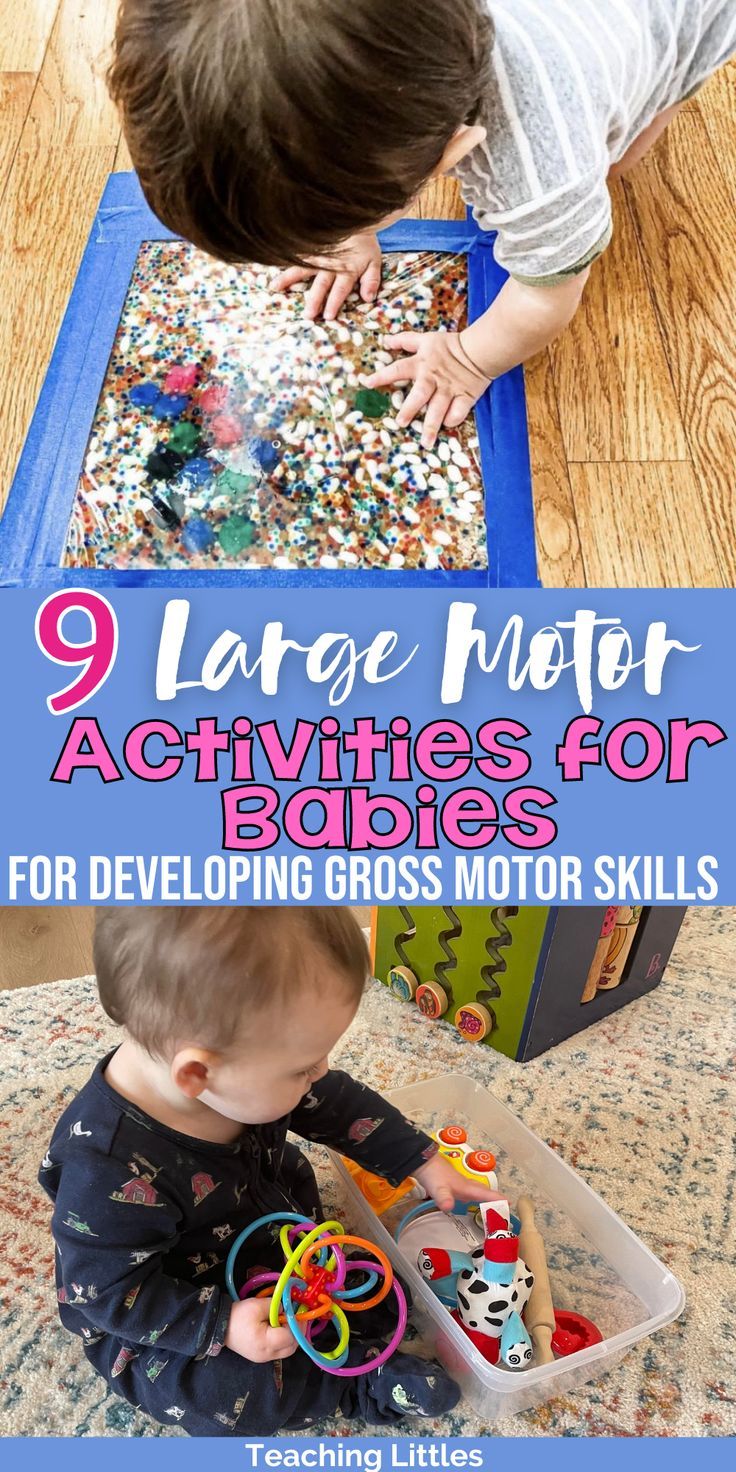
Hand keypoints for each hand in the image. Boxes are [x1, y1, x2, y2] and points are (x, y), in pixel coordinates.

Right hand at [224, 1296, 297, 1362]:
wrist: (219, 1326)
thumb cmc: (238, 1316)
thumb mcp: (257, 1305)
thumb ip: (275, 1307)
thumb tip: (286, 1309)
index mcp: (266, 1343)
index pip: (290, 1337)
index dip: (296, 1324)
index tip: (296, 1311)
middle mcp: (267, 1355)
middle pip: (291, 1348)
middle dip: (298, 1332)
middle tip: (298, 1317)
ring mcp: (264, 1358)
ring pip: (286, 1351)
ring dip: (292, 1337)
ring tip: (290, 1322)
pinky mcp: (261, 1356)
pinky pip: (279, 1351)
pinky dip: (284, 1341)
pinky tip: (281, 1328)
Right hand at [270, 232, 381, 320]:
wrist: (355, 218)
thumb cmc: (365, 244)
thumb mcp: (374, 261)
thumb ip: (372, 280)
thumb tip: (368, 298)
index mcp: (347, 270)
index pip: (340, 290)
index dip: (334, 302)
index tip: (327, 316)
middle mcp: (331, 265)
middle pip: (321, 285)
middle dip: (315, 300)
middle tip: (307, 315)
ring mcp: (318, 256)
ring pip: (303, 269)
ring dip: (289, 279)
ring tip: (275, 288)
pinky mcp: (310, 247)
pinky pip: (296, 255)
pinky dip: (284, 261)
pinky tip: (272, 267)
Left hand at [364, 330, 490, 448]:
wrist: (480, 350)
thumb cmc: (450, 345)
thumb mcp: (426, 339)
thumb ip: (405, 341)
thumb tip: (384, 340)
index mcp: (421, 364)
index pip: (398, 369)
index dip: (382, 376)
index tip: (367, 383)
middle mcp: (433, 378)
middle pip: (419, 395)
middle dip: (409, 409)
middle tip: (401, 423)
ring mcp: (449, 389)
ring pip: (439, 409)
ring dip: (432, 426)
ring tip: (426, 443)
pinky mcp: (465, 397)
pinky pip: (458, 412)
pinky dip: (452, 419)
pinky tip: (446, 425)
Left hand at [414, 1155, 507, 1214]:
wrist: (422, 1161)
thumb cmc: (433, 1174)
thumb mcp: (438, 1189)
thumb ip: (444, 1198)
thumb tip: (448, 1207)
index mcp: (466, 1187)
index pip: (484, 1194)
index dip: (496, 1199)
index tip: (509, 1203)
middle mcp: (465, 1184)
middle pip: (483, 1191)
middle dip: (495, 1197)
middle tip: (505, 1204)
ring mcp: (459, 1183)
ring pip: (477, 1190)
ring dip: (486, 1196)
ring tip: (493, 1203)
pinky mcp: (453, 1183)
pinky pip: (469, 1191)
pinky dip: (474, 1195)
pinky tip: (469, 1199)